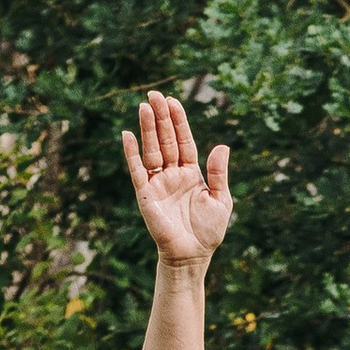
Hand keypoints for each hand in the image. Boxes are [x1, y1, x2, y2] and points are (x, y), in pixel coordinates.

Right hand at [122, 93, 232, 268]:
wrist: (192, 254)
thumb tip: (222, 146)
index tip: (173, 101)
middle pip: (166, 140)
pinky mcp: (146, 194)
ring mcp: (158, 183)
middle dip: (161, 117)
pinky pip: (137, 170)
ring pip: (152, 149)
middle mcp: (173, 174)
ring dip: (148, 129)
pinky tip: (127, 135)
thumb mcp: (221, 199)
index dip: (179, 122)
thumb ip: (218, 172)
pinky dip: (131, 153)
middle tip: (154, 94)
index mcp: (192, 173)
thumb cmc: (208, 231)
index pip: (184, 141)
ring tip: (144, 106)